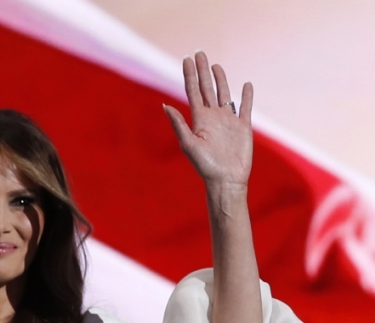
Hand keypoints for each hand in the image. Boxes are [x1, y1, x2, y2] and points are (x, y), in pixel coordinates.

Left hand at [163, 52, 252, 190]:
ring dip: (220, 79)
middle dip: (202, 71)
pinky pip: (245, 107)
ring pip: (224, 94)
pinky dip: (247, 96)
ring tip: (215, 66)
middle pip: (207, 88)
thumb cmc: (205, 166)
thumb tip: (165, 105)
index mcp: (199, 119)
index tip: (187, 59)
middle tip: (199, 52)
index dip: (189, 75)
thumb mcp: (188, 144)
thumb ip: (179, 124)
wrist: (226, 179)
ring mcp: (228, 121)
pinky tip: (246, 85)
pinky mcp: (243, 127)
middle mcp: (213, 117)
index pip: (192, 91)